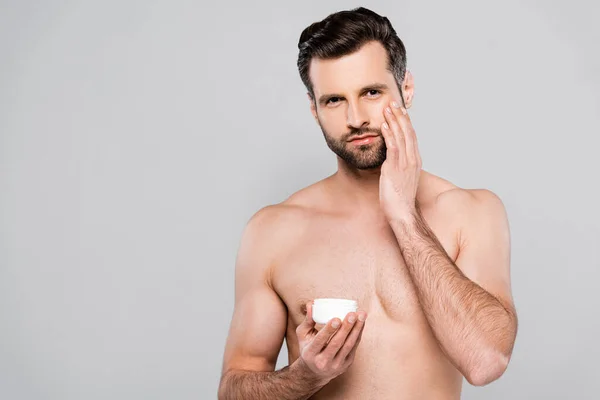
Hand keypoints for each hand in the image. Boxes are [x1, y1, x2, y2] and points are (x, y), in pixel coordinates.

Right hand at [294, 301, 366, 383]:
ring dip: (356, 329)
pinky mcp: (346, 365)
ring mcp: (336, 365)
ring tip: (361, 315)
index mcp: (310, 353)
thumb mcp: (303, 336)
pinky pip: (354, 348)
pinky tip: (361, 323)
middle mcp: (323, 362)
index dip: (329, 330)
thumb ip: (307, 320)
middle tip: (352, 314)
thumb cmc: (308, 349)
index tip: (337, 318)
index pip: (320, 341)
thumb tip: (311, 304)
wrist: (315, 373)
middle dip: (346, 328)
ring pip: (348, 346)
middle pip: (337, 343)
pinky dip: (358, 334)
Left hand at [379, 100, 422, 222]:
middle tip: (393, 103)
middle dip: (400, 116)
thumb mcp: (400, 179)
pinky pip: (393, 146)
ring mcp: (405, 163)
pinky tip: (383, 124)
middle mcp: (413, 159)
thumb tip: (391, 161)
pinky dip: (389, 134)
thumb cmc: (399, 199)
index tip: (400, 111)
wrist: (403, 212)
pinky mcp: (395, 168)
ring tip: (387, 108)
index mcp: (415, 161)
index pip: (411, 137)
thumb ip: (398, 167)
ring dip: (393, 120)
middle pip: (408, 132)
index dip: (405, 122)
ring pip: (401, 136)